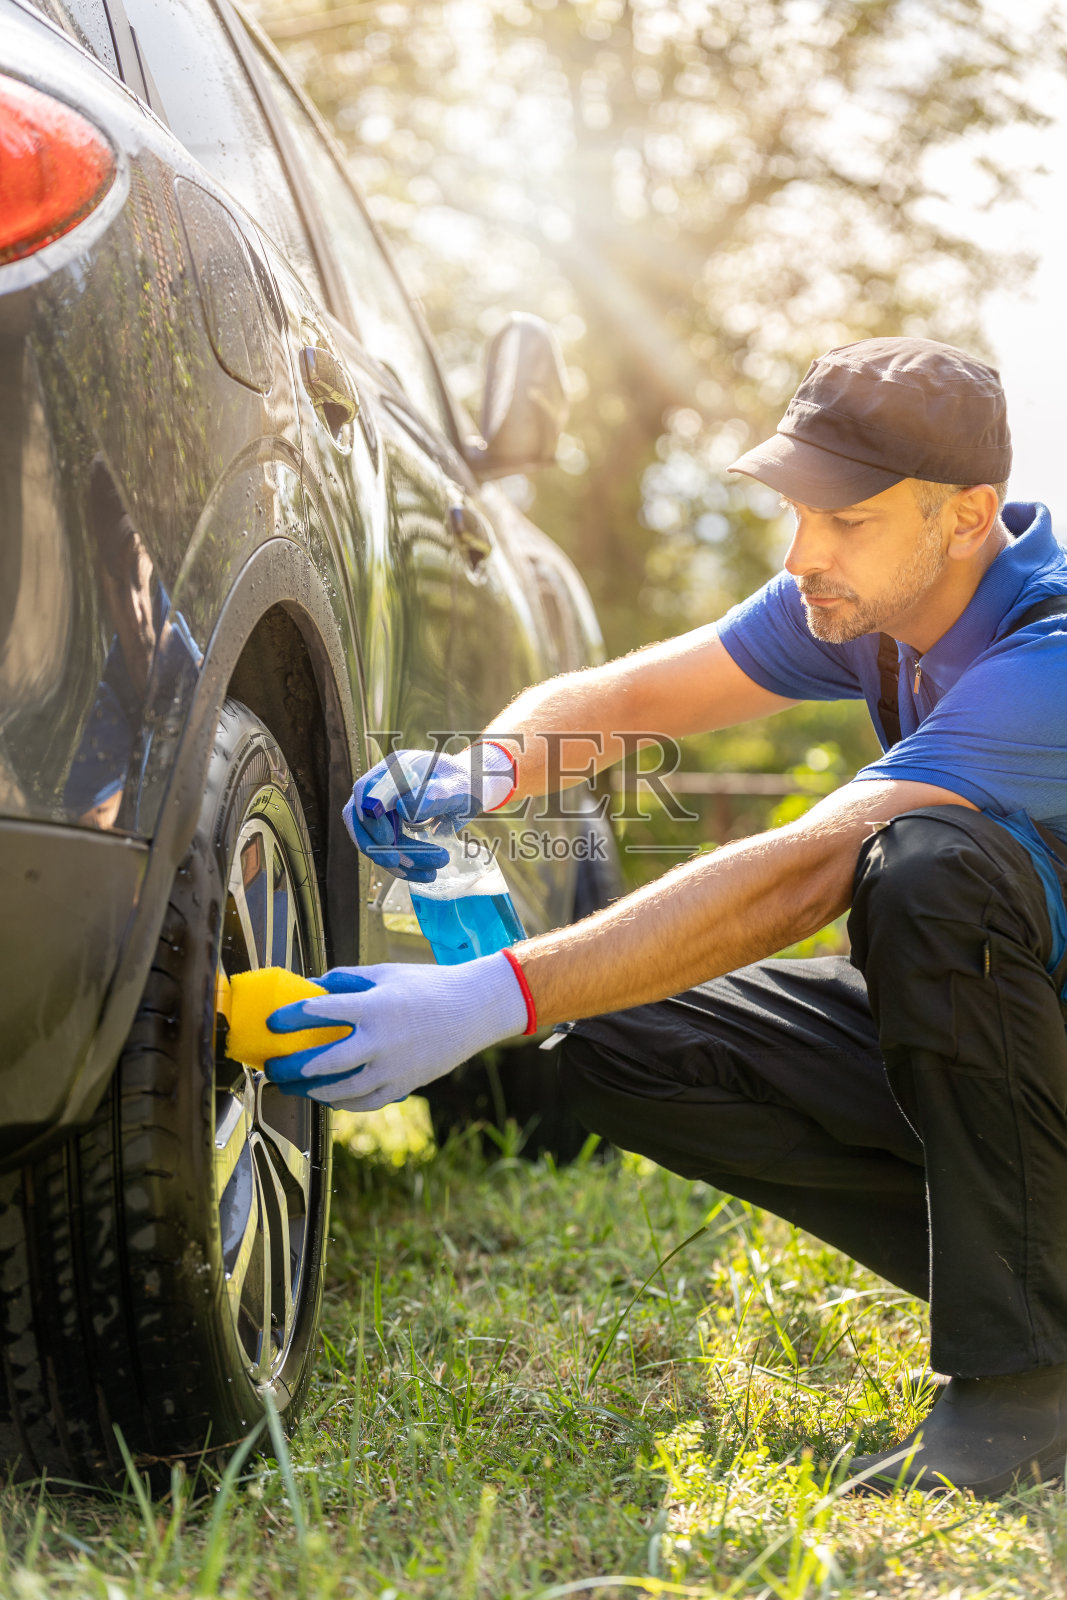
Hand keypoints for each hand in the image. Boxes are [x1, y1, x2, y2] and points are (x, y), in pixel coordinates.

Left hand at [262, 951, 532, 1109]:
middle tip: (272, 1066)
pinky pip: (364, 1102)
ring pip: (339, 1090)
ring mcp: (392, 1068)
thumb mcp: (387, 973)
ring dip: (309, 1091)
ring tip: (293, 1087)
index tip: (272, 1022)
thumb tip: (314, 986)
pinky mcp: (404, 1085)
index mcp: (374, 1007)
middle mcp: (380, 1041)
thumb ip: (348, 979)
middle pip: (321, 1062)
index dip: (289, 1017)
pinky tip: (328, 1097)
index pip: (318, 1012)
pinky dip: (342, 1102)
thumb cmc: (429, 986)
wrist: (474, 1009)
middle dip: (289, 1067)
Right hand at [343, 743, 516, 882]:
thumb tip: (402, 809)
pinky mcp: (390, 829)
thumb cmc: (464, 782)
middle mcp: (382, 789)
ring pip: (375, 842)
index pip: (366, 792)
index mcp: (394, 769)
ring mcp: (383, 810)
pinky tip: (427, 875)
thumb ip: (433, 794)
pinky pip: (389, 851)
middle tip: (400, 863)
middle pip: (362, 821)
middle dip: (378, 847)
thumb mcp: (456, 787)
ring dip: (397, 862)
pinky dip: (405, 868)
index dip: (371, 817)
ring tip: (431, 872)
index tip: (387, 839)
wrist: (470, 789)